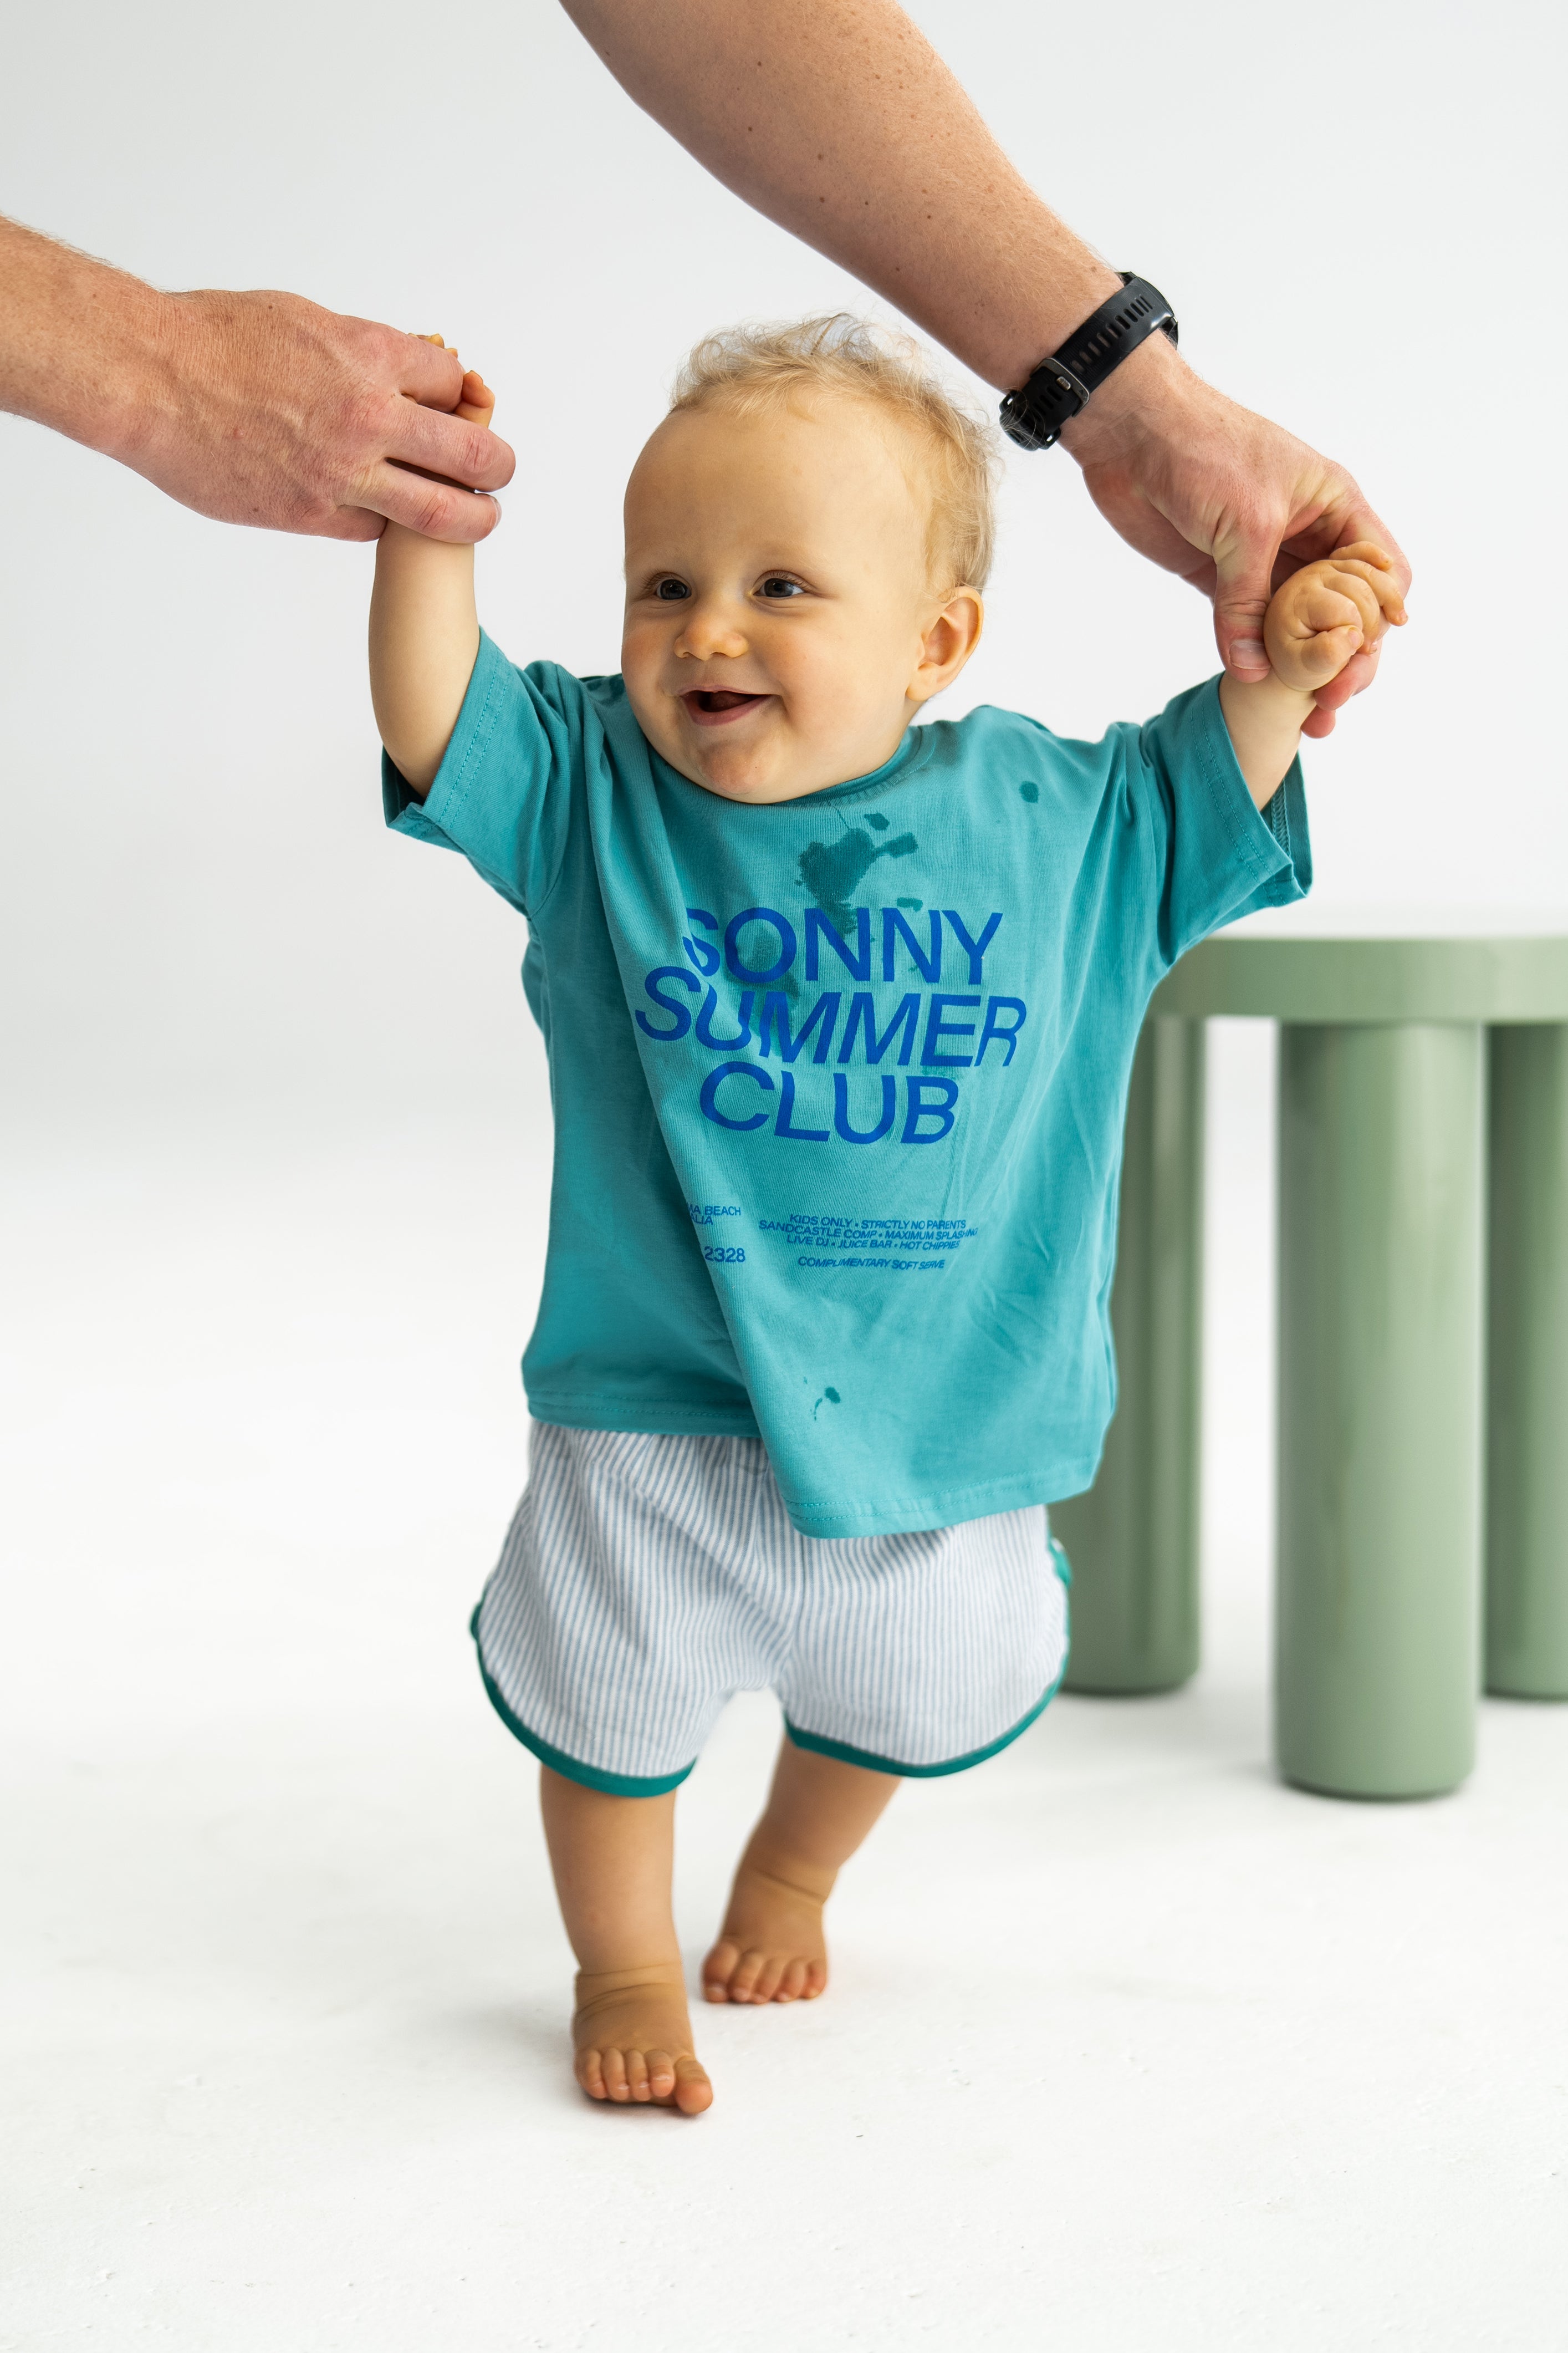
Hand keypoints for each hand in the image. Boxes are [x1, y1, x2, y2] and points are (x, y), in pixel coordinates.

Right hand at [119, 288, 513, 541]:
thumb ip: (361, 349)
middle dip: (497, 463)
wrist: (149, 379)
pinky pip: (377, 530)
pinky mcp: (312, 514)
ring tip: (483, 516)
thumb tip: (405, 368)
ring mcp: (343, 471)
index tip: (454, 407)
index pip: (453, 384)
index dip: (459, 397)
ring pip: (444, 510)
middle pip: (475, 452)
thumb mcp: (304, 319)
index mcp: (370, 353)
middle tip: (500, 470)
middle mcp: (369, 414)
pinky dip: (392, 524)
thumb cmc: (216, 338)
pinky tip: (391, 516)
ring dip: (476, 516)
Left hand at [1063, 334, 1410, 736]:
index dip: (1379, 619)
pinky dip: (1252, 659)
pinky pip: (1246, 627)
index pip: (1379, 572)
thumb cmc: (1203, 449)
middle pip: (1343, 610)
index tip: (1358, 661)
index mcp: (1334, 508)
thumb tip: (1255, 669)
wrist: (1131, 431)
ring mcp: (1263, 560)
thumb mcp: (1245, 523)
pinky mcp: (1220, 577)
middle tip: (1329, 704)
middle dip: (1343, 659)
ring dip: (1301, 670)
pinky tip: (1254, 690)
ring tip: (1306, 718)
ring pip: (1297, 626)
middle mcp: (1307, 537)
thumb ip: (1249, 599)